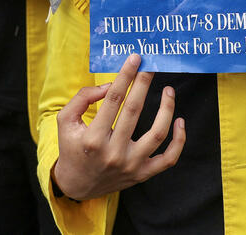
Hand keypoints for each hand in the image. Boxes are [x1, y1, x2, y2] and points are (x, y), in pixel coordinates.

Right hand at [51, 54, 184, 200]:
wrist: (77, 185)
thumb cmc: (72, 147)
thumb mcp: (66, 120)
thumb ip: (83, 98)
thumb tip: (111, 85)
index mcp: (93, 138)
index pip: (114, 99)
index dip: (126, 76)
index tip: (135, 59)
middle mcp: (114, 153)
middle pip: (134, 111)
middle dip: (144, 84)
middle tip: (151, 66)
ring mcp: (131, 165)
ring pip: (157, 134)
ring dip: (167, 108)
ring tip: (169, 90)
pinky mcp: (142, 174)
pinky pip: (168, 159)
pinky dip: (179, 140)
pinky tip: (180, 121)